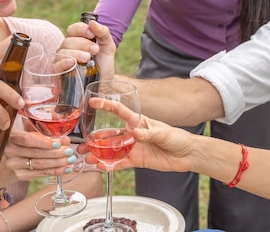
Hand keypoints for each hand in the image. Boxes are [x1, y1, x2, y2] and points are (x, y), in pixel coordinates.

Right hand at [4, 129, 78, 178]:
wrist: (16, 156)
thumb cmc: (29, 141)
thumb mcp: (37, 134)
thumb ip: (50, 135)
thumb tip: (65, 140)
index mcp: (12, 136)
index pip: (27, 139)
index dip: (43, 142)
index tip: (58, 144)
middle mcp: (9, 151)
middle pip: (34, 153)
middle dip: (55, 153)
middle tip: (69, 152)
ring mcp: (14, 164)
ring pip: (38, 164)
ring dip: (57, 163)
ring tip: (70, 160)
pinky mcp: (20, 175)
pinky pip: (40, 173)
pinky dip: (55, 171)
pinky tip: (66, 169)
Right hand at [59, 20, 115, 78]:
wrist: (104, 85)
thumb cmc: (103, 65)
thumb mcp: (108, 48)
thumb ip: (103, 33)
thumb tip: (92, 22)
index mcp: (77, 40)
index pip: (73, 29)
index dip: (81, 29)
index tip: (91, 35)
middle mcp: (67, 48)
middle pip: (69, 40)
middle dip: (83, 43)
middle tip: (95, 50)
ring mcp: (62, 60)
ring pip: (63, 52)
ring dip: (76, 53)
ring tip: (88, 58)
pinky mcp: (59, 73)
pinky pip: (57, 65)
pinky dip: (64, 62)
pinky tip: (72, 62)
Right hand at [77, 97, 194, 173]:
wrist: (187, 154)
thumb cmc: (177, 138)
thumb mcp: (163, 133)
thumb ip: (149, 134)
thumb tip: (136, 133)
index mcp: (138, 122)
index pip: (119, 111)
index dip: (106, 105)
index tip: (92, 101)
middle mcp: (132, 134)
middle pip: (109, 135)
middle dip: (94, 139)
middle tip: (82, 144)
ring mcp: (133, 147)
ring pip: (111, 150)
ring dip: (98, 154)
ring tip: (87, 158)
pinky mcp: (137, 160)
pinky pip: (120, 163)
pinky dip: (111, 166)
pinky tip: (101, 167)